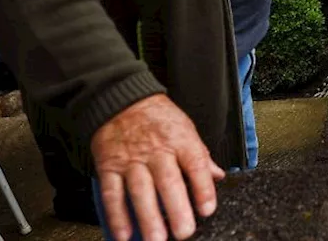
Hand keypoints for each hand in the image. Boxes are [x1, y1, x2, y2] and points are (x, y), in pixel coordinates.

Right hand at [92, 95, 225, 240]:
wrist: (121, 100)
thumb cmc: (158, 118)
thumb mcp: (186, 129)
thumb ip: (200, 155)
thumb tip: (218, 176)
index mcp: (181, 141)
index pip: (195, 164)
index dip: (202, 188)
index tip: (207, 209)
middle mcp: (157, 151)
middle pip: (168, 182)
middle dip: (177, 209)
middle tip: (184, 232)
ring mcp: (131, 160)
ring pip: (140, 190)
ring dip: (148, 217)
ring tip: (156, 239)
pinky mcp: (109, 167)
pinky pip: (112, 193)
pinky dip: (117, 215)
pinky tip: (124, 234)